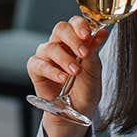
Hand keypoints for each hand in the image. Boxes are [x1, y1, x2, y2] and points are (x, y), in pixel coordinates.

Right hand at [26, 16, 107, 136]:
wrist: (76, 113)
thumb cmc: (86, 91)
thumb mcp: (94, 72)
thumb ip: (94, 53)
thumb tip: (101, 33)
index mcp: (76, 41)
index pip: (75, 23)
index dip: (80, 25)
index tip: (88, 34)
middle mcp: (60, 45)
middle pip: (60, 29)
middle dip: (72, 39)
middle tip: (83, 53)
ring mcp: (46, 56)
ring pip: (50, 47)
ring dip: (65, 59)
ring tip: (75, 72)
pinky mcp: (35, 69)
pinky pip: (39, 64)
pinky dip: (52, 71)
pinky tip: (62, 78)